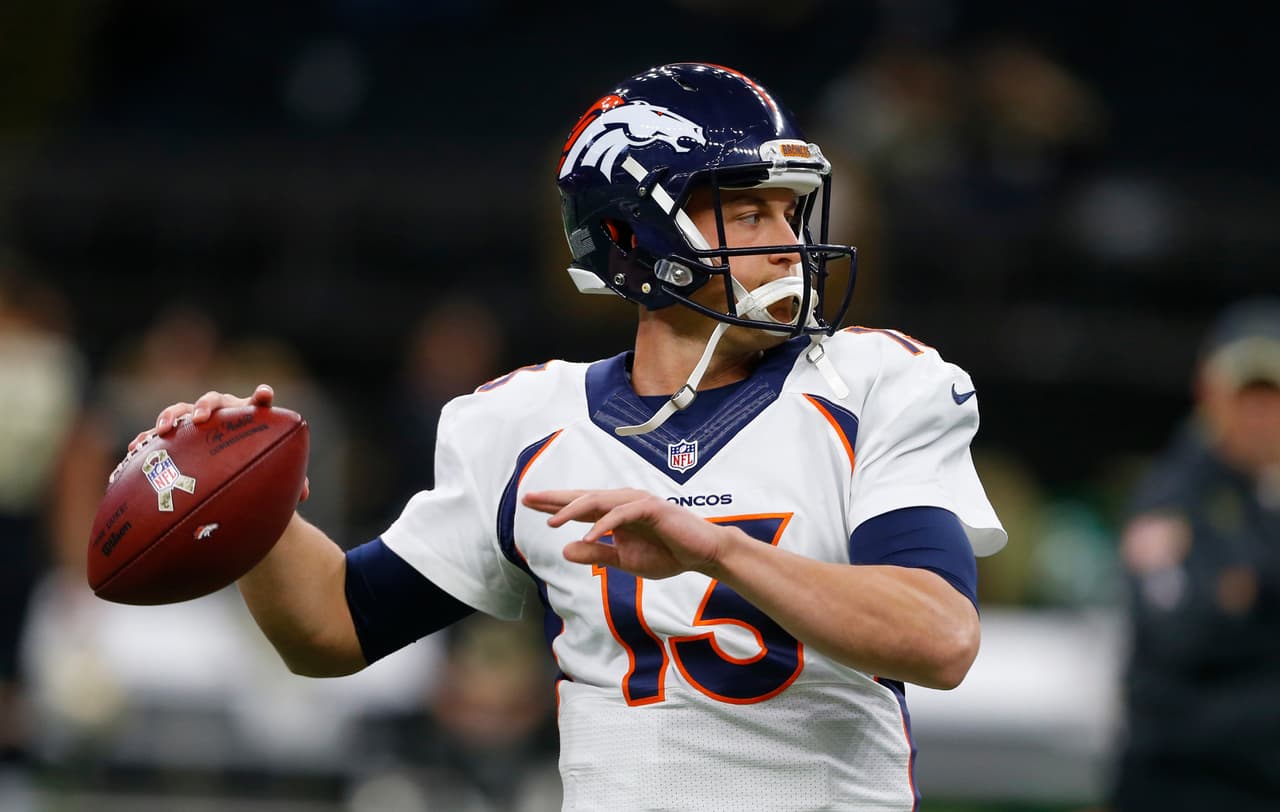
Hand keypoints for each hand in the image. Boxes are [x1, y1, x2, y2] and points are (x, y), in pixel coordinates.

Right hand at [121, 384, 308, 500]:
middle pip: (214, 400)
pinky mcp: (175, 437)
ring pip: (181, 411)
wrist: (230, 472)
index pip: (258, 402)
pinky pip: (157, 435)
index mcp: (249, 417)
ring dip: (171, 416)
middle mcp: (222, 414)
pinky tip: (134, 450)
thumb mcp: (272, 475)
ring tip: (163, 430)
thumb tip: (303, 495)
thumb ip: (290, 480)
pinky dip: (146, 440)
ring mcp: (195, 423)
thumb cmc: (257, 469)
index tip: (264, 394)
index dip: (262, 396)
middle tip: (200, 417)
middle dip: (206, 405)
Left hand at [522, 489, 736, 579]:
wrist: (702, 554)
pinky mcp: (651, 509)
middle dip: (555, 498)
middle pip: (582, 498)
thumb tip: (565, 550)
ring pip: (599, 501)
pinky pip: (622, 515)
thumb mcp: (624, 560)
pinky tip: (588, 536)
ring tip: (551, 522)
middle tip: (527, 498)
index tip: (529, 503)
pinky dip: (604, 525)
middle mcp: (622, 503)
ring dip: (574, 510)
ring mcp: (636, 503)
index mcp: (615, 514)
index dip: (555, 505)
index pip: (579, 507)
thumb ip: (597, 554)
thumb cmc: (667, 554)